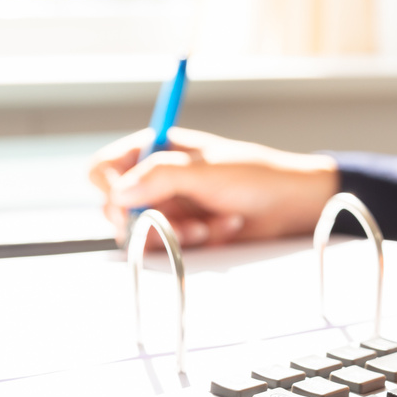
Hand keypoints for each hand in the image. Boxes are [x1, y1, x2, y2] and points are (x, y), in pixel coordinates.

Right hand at [88, 127, 339, 247]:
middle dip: (151, 217)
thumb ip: (162, 177)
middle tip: (179, 220)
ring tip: (210, 223)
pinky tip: (221, 229)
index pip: (105, 168)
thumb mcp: (207, 171)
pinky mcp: (181, 232)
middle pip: (117, 207)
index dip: (111, 188)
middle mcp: (155, 178)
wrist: (291, 205)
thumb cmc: (256, 176)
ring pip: (141, 232)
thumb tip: (120, 193)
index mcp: (155, 149)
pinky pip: (166, 247)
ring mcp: (168, 206)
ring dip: (176, 232)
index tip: (129, 203)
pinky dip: (193, 242)